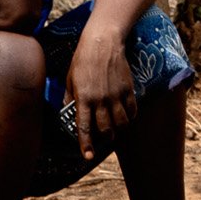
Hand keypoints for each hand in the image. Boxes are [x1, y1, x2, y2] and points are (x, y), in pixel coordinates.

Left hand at [62, 28, 137, 159]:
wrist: (103, 43)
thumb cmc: (82, 59)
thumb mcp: (70, 79)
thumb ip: (70, 97)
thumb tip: (68, 111)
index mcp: (83, 98)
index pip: (84, 127)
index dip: (86, 144)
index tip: (88, 156)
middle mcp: (101, 100)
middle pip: (106, 129)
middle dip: (105, 138)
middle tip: (103, 138)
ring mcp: (116, 96)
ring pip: (122, 123)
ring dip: (119, 130)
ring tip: (116, 130)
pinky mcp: (128, 90)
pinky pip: (132, 111)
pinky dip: (130, 117)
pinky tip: (126, 117)